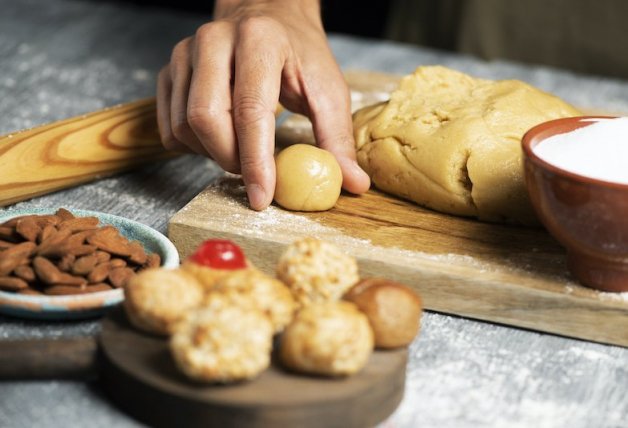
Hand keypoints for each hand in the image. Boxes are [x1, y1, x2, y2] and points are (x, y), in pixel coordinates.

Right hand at [156, 0, 369, 209]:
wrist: (268, 16)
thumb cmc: (299, 54)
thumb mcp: (328, 89)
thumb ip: (337, 137)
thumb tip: (353, 183)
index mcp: (260, 40)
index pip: (249, 110)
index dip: (255, 161)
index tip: (261, 197)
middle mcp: (215, 40)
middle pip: (206, 118)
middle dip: (230, 159)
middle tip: (255, 172)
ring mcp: (186, 52)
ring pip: (184, 124)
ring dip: (211, 153)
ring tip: (241, 149)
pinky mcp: (171, 68)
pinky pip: (169, 124)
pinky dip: (192, 146)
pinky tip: (218, 139)